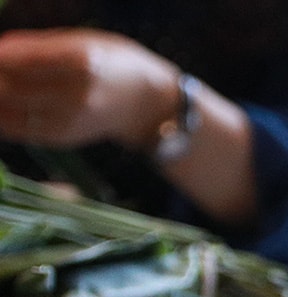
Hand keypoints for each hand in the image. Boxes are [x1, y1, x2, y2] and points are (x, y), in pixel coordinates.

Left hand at [0, 28, 178, 148]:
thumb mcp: (81, 41)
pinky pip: (18, 128)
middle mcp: (75, 93)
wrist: (148, 104)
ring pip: (7, 110)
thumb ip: (36, 46)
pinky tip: (4, 105)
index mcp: (81, 60)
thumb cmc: (114, 63)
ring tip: (3, 87)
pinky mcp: (62, 138)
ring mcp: (69, 119)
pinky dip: (2, 116)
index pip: (16, 58)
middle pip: (7, 86)